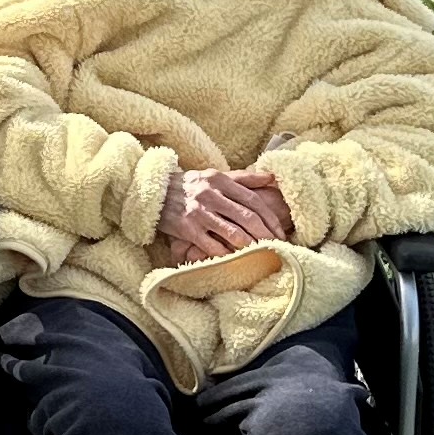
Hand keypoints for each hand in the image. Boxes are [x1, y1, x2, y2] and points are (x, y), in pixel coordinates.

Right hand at [157, 168, 295, 261]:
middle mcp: (210, 194)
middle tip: (277, 246)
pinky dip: (227, 254)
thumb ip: (243, 178)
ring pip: (233, 233)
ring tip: (261, 254)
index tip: (280, 231)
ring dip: (250, 246)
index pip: (253, 200)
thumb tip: (272, 177)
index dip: (270, 218)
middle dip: (266, 234)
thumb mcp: (213, 175)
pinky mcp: (187, 229)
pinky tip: (236, 259)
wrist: (153, 193)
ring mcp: (198, 213)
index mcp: (219, 180)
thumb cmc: (188, 186)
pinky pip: (213, 246)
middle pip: (247, 217)